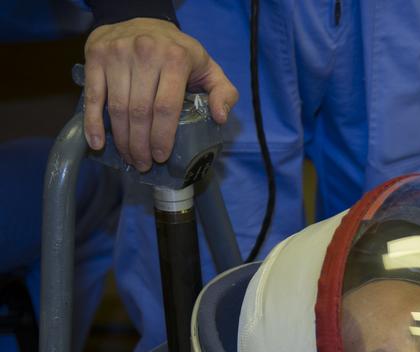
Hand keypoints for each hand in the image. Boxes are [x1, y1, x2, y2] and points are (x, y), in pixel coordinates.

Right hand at [84, 18, 237, 171]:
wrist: (142, 18)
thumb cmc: (179, 52)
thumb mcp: (209, 68)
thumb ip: (224, 93)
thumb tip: (220, 117)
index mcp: (175, 58)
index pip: (166, 107)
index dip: (162, 136)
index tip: (161, 156)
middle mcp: (145, 53)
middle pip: (140, 111)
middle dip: (141, 144)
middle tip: (144, 164)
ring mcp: (117, 53)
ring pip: (117, 107)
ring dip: (122, 139)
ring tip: (129, 157)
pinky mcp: (96, 55)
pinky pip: (92, 94)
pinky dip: (93, 122)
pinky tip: (97, 143)